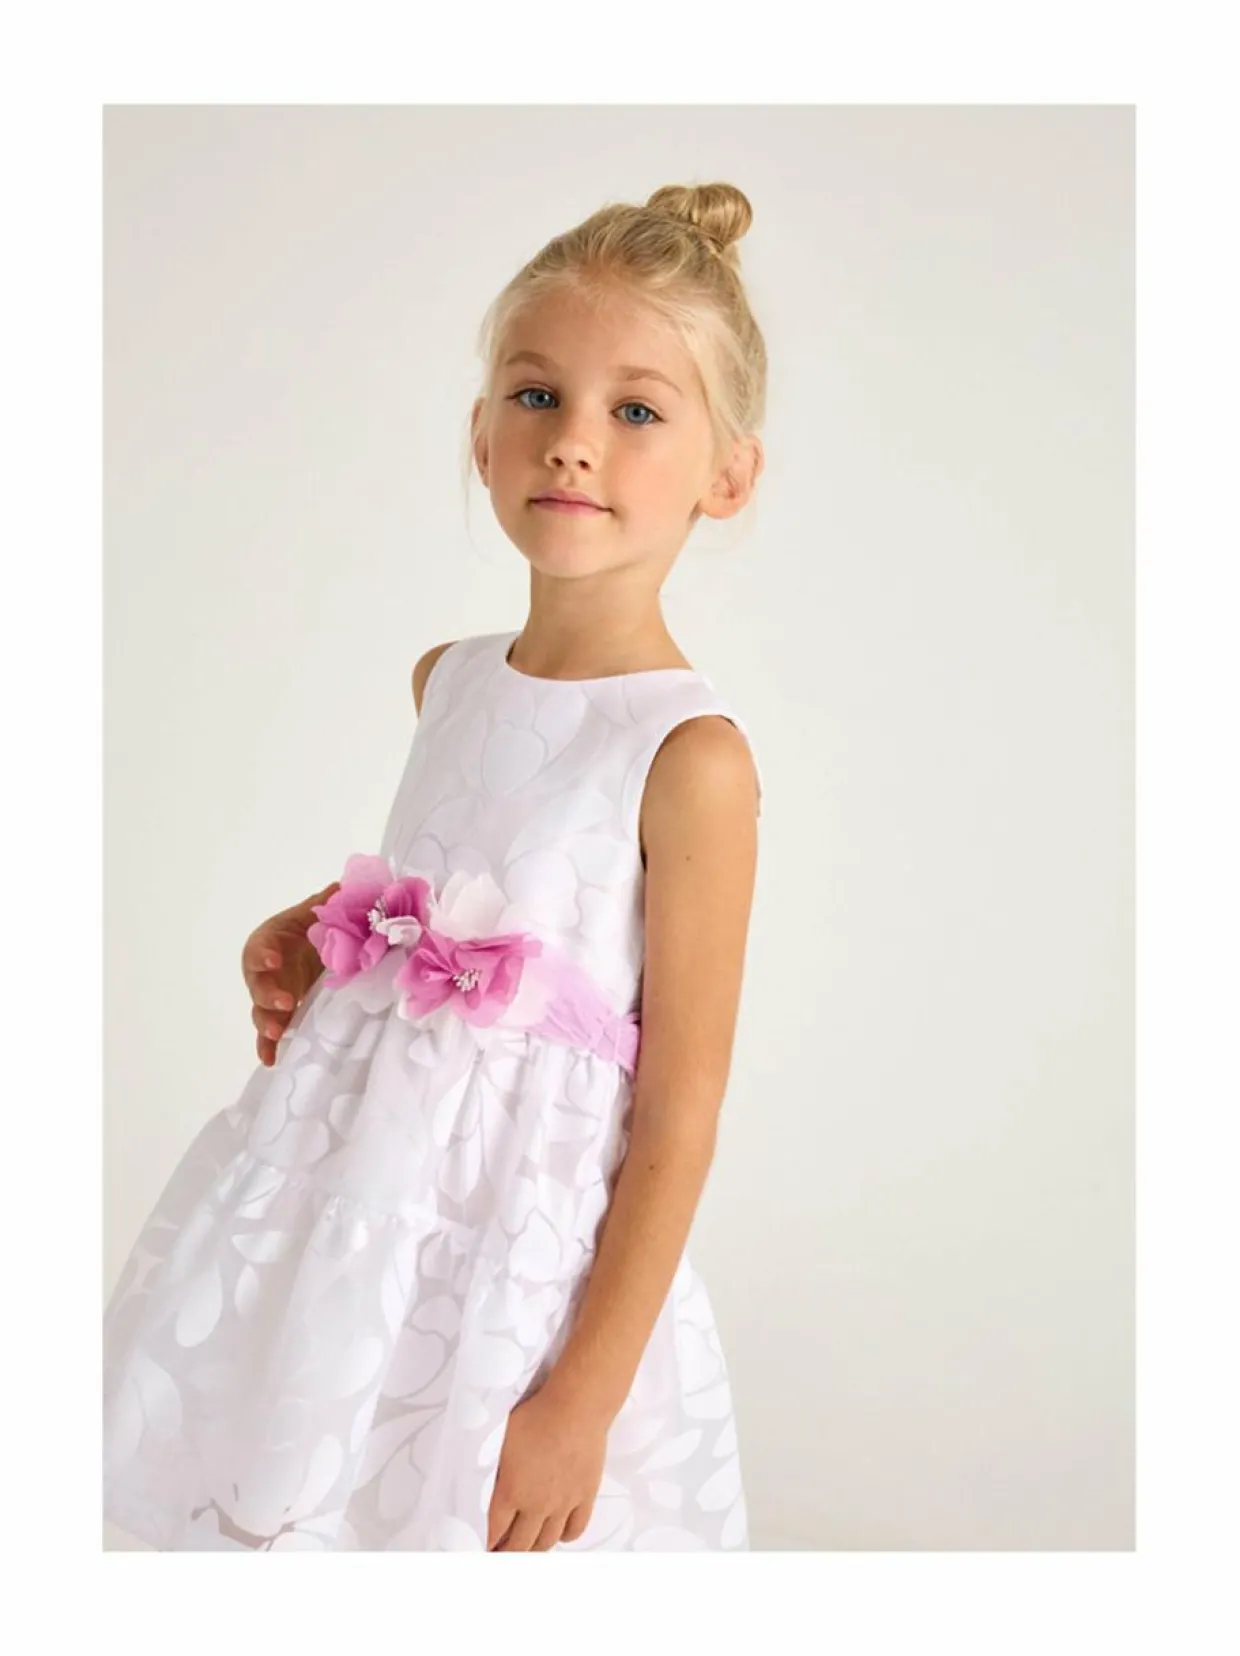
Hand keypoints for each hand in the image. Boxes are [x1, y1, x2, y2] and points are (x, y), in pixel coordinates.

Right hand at [240, 884, 338, 1066]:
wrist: (310, 947)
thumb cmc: (307, 929)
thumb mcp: (315, 914)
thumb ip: (327, 902)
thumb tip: (346, 886)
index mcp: (269, 942)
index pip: (260, 946)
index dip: (264, 954)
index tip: (274, 959)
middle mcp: (264, 971)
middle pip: (257, 984)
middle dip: (268, 994)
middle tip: (285, 1001)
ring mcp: (269, 996)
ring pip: (260, 1011)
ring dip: (267, 1023)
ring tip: (278, 1031)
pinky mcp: (279, 1015)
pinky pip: (269, 1034)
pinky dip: (268, 1046)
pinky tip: (271, 1060)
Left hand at [487, 1385, 609, 1551]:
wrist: (576, 1409)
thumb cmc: (537, 1416)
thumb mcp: (501, 1437)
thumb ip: (494, 1465)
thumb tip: (486, 1475)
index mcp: (511, 1491)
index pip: (495, 1530)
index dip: (489, 1542)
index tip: (487, 1547)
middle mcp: (536, 1505)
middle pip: (520, 1545)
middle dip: (508, 1553)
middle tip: (504, 1553)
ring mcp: (563, 1504)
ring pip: (547, 1542)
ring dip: (534, 1549)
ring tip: (528, 1546)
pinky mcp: (585, 1497)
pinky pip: (575, 1530)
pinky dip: (564, 1537)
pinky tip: (558, 1533)